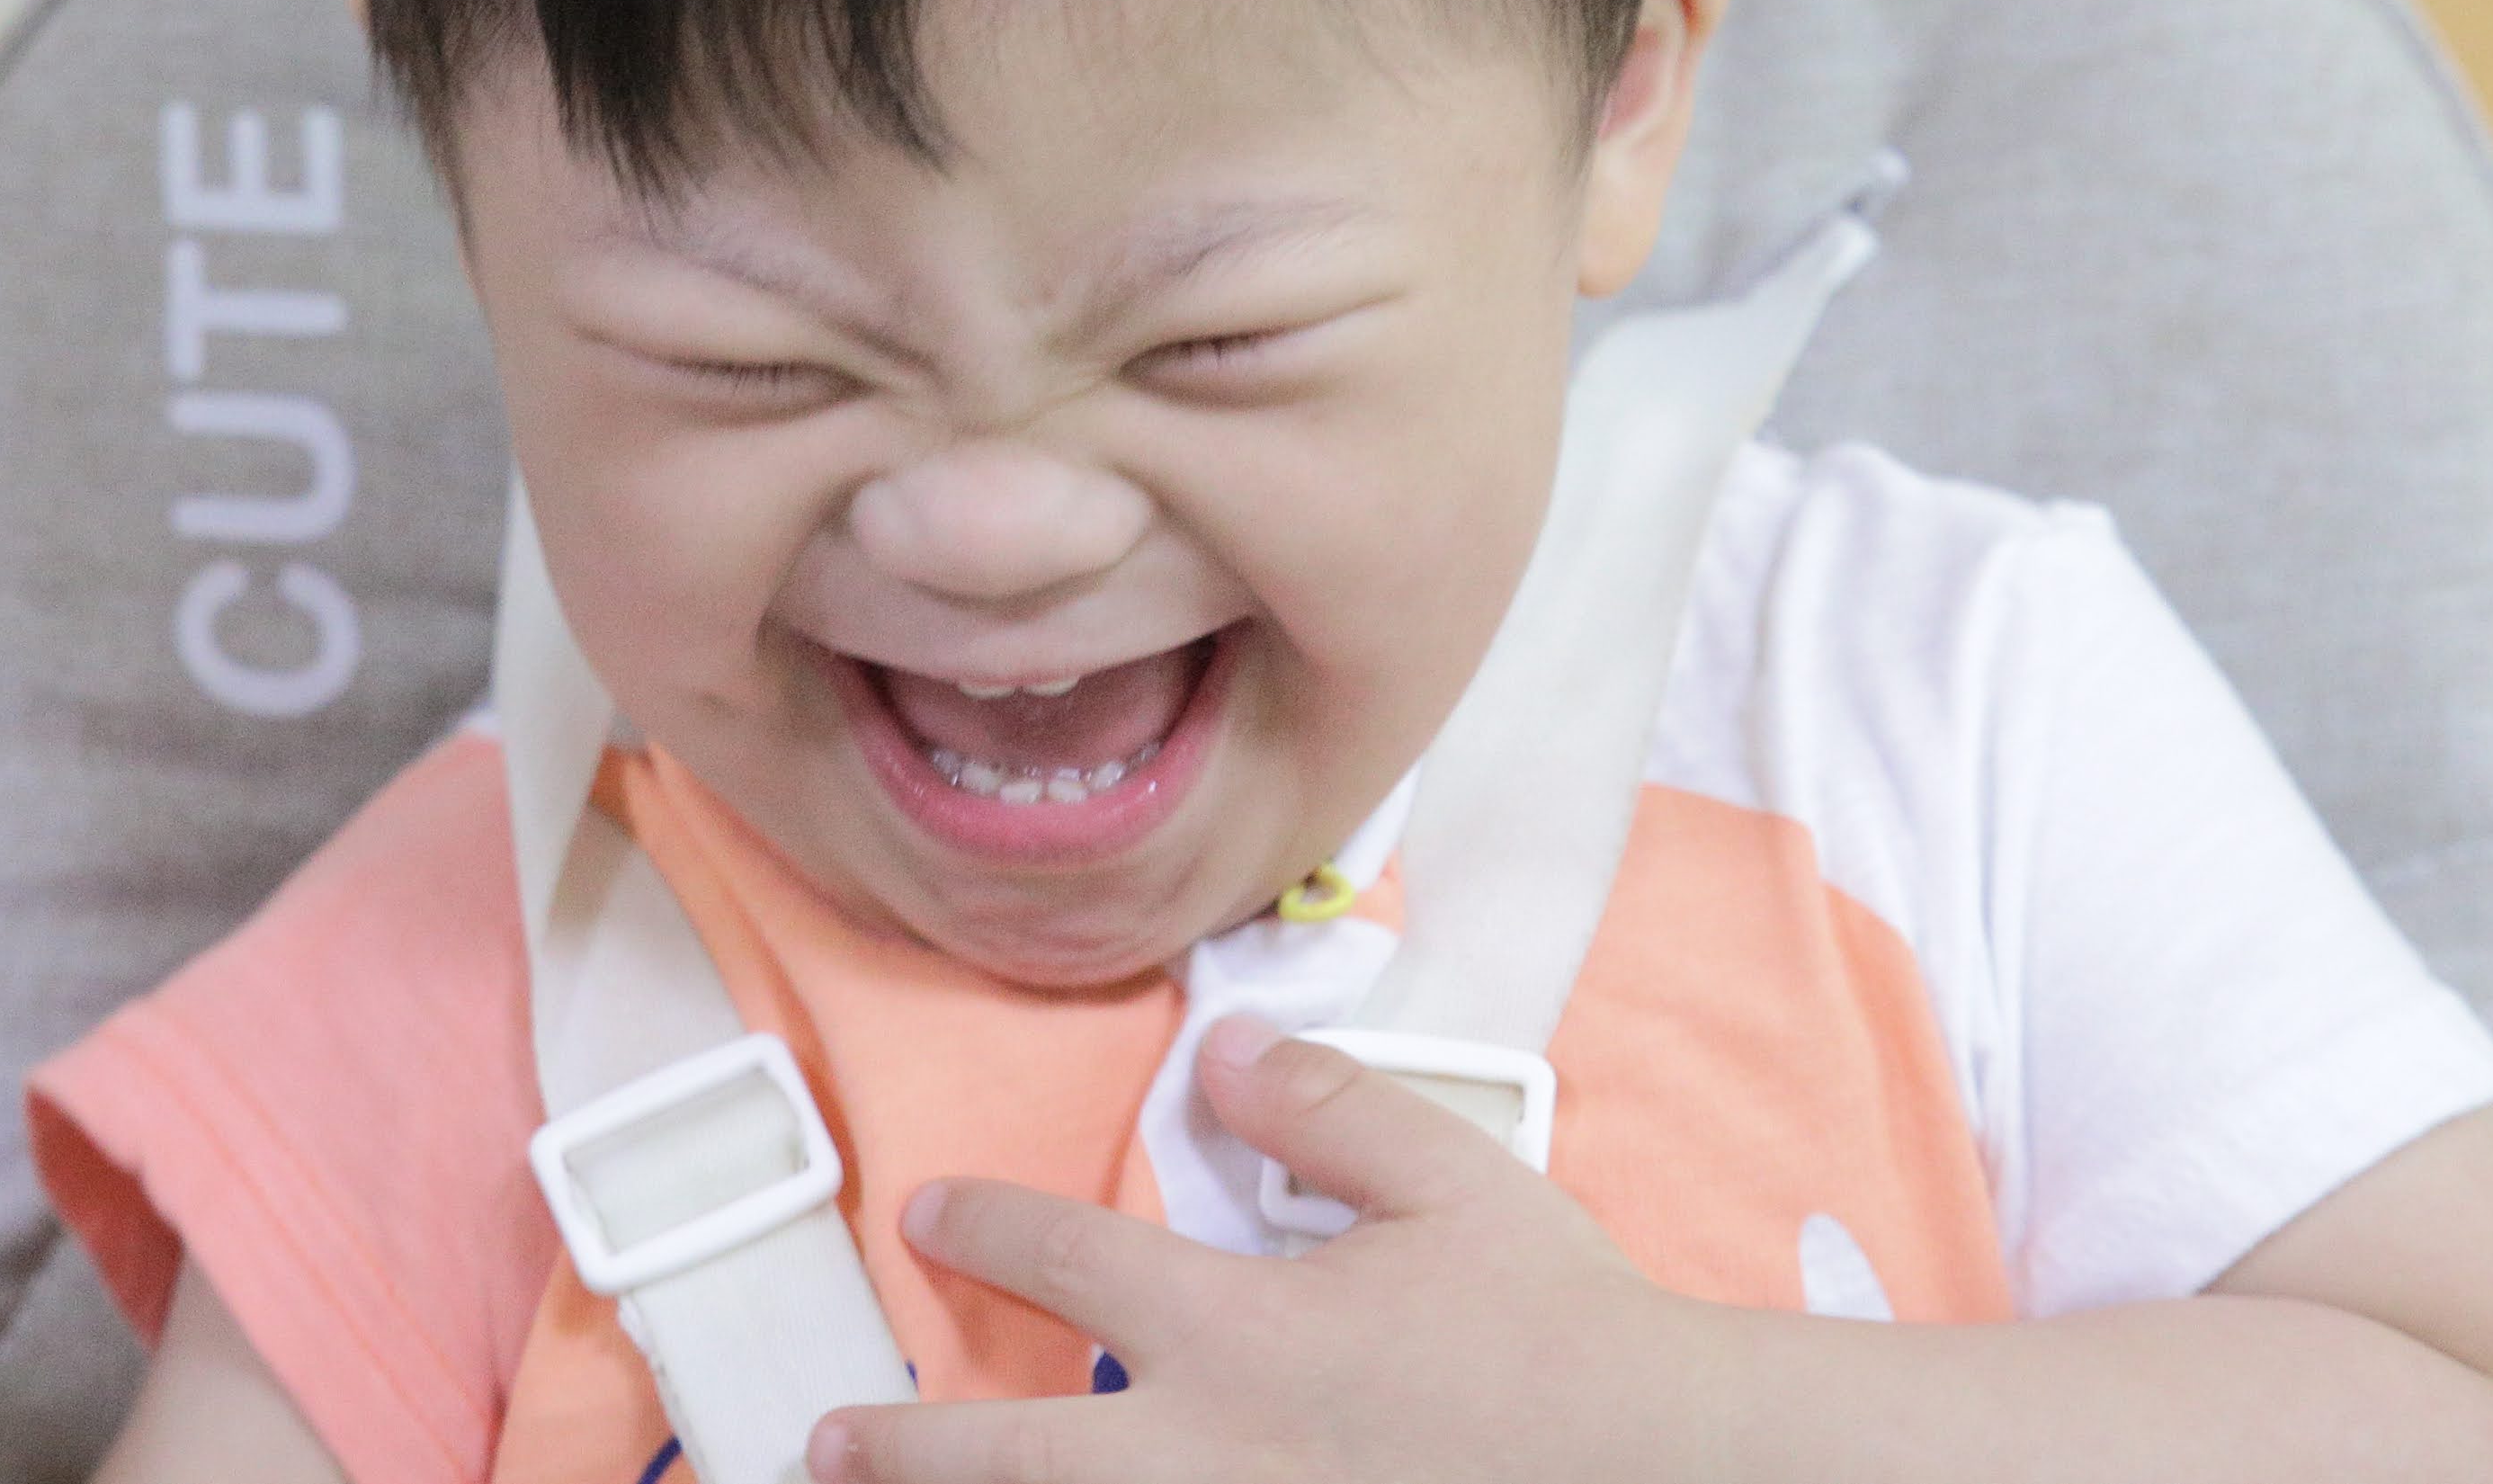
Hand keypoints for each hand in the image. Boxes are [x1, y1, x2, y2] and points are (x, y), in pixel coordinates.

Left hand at [810, 1018, 1716, 1483]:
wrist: (1664, 1472)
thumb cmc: (1565, 1335)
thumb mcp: (1451, 1179)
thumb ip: (1325, 1105)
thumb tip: (1223, 1050)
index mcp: (1238, 1339)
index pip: (1069, 1263)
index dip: (987, 1227)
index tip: (931, 1211)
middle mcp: (1209, 1461)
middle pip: (1011, 1458)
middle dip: (905, 1450)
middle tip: (828, 1439)